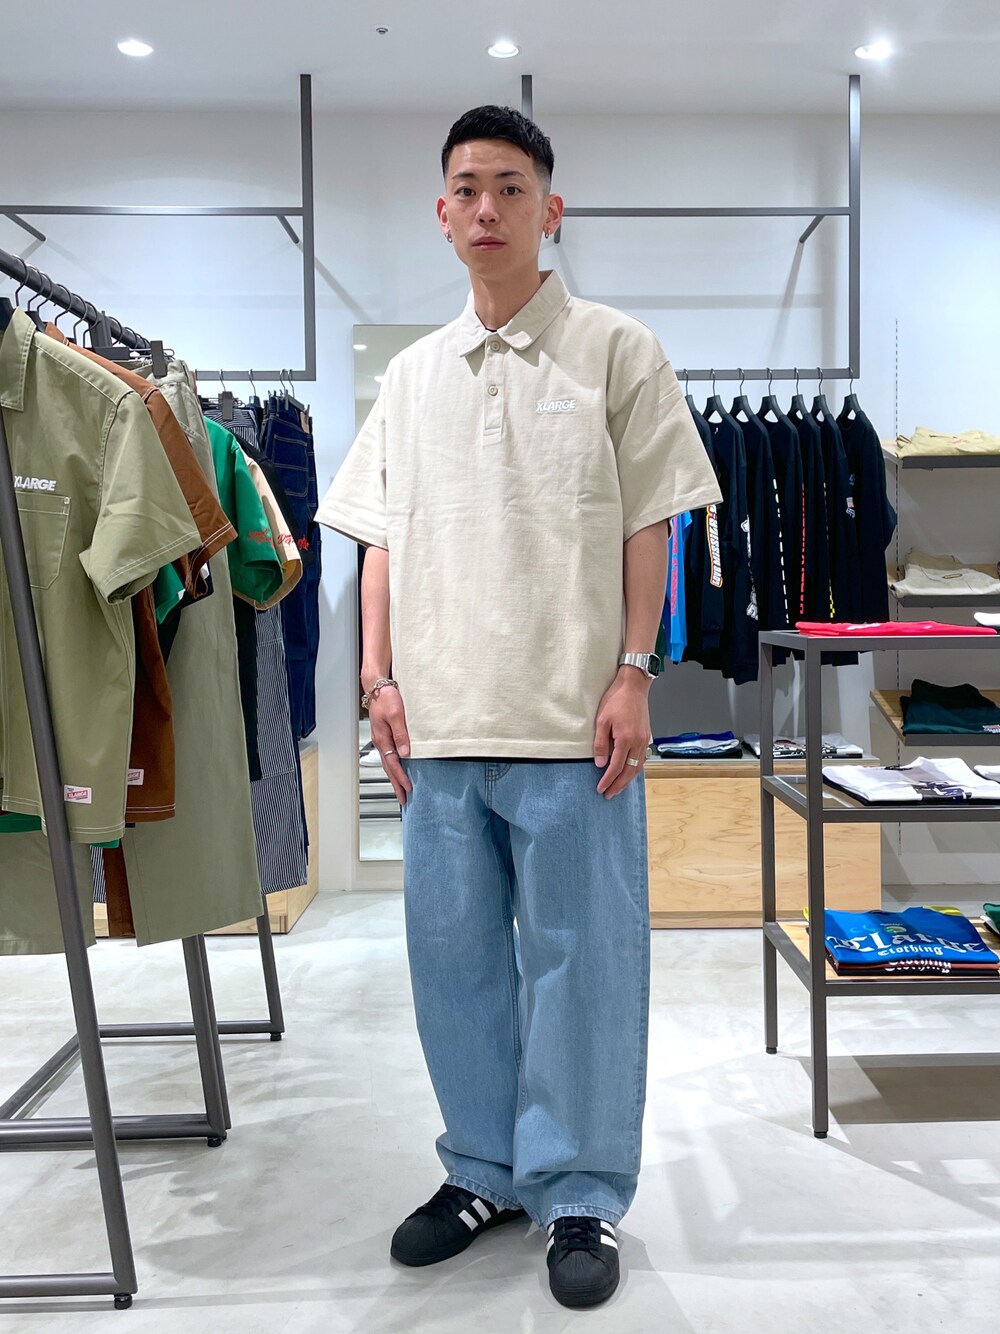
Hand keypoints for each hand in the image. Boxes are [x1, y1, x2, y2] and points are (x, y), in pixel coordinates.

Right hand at [369, 685, 413, 804]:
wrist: (378, 687)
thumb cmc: (386, 698)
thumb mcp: (396, 715)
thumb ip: (401, 734)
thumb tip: (406, 752)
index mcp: (383, 739)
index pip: (393, 764)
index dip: (401, 777)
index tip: (408, 788)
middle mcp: (381, 741)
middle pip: (389, 768)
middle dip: (396, 784)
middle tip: (403, 798)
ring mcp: (382, 738)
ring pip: (389, 762)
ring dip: (395, 776)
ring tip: (401, 788)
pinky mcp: (385, 734)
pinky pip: (389, 754)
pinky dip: (394, 765)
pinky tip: (399, 768)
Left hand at [593, 670, 650, 798]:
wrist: (634, 686)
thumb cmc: (616, 700)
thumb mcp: (601, 721)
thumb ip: (600, 744)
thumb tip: (600, 763)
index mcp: (626, 739)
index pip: (616, 767)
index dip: (608, 780)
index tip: (600, 788)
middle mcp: (638, 742)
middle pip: (629, 772)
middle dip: (619, 785)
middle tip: (609, 795)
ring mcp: (644, 740)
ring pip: (638, 767)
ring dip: (628, 780)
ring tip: (618, 788)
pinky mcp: (646, 736)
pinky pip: (642, 759)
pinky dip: (635, 770)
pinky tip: (629, 773)